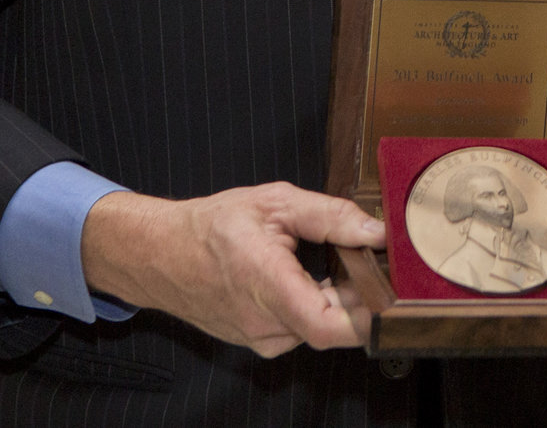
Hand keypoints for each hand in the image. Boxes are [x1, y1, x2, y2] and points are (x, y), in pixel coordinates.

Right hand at [81, 182, 384, 356]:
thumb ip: (330, 216)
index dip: (366, 316)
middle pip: (332, 326)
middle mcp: (263, 322)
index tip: (384, 290)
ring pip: (317, 328)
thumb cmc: (212, 226)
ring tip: (321, 264)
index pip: (327, 325)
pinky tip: (302, 279)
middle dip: (355, 297)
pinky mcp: (259, 343)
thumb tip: (376, 232)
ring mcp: (259, 338)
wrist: (162, 254)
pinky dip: (312, 307)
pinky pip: (300, 330)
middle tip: (357, 260)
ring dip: (333, 301)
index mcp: (266, 282)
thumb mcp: (275, 202)